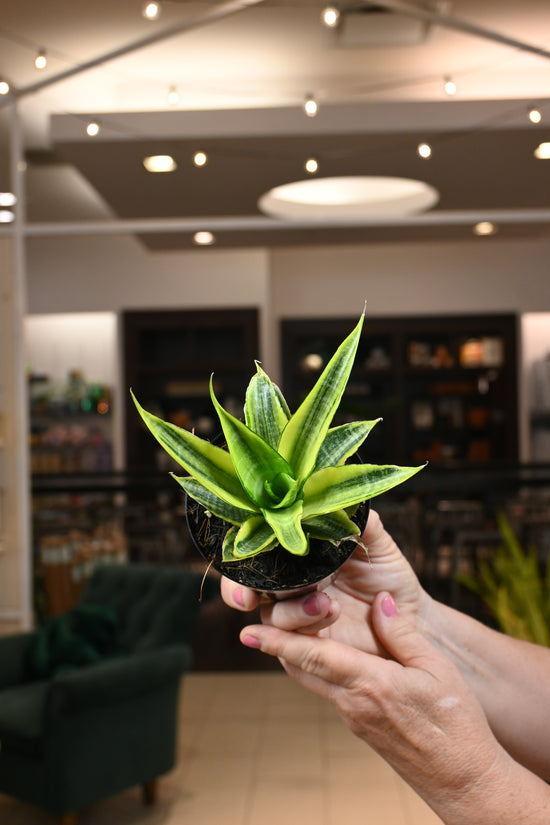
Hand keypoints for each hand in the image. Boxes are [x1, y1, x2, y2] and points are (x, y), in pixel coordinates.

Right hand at [221, 509, 431, 656]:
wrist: (413, 619)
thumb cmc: (389, 577)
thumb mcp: (375, 542)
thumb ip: (355, 521)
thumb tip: (340, 497)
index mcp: (298, 557)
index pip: (256, 553)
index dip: (241, 556)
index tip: (243, 561)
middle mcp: (289, 586)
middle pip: (246, 587)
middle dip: (241, 591)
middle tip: (249, 596)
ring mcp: (296, 618)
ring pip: (271, 615)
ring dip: (293, 610)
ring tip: (328, 604)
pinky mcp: (308, 648)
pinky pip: (290, 644)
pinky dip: (305, 629)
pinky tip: (329, 615)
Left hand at [238, 592, 515, 823]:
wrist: (464, 782)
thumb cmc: (457, 726)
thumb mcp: (437, 670)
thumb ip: (403, 634)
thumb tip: (379, 601)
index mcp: (370, 685)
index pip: (314, 657)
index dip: (278, 642)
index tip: (247, 632)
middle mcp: (353, 703)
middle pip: (303, 668)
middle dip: (277, 645)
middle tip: (257, 619)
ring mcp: (354, 718)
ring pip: (314, 680)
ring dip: (298, 655)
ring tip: (287, 628)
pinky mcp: (361, 726)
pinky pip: (331, 690)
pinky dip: (321, 667)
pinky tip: (329, 651)